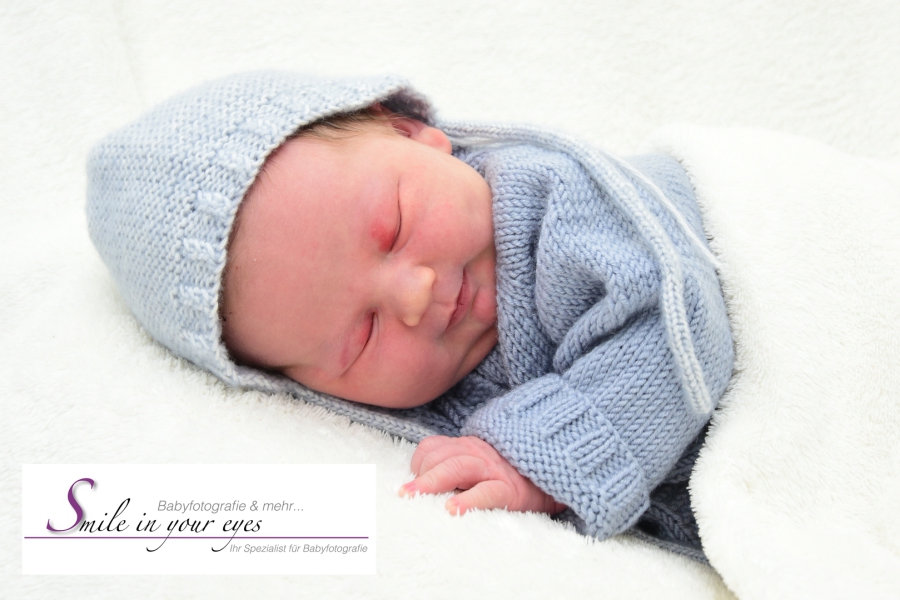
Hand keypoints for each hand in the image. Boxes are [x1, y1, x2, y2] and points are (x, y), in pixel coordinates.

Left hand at [399, 435, 566, 515]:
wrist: (557, 463)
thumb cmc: (513, 470)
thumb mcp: (482, 460)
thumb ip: (458, 465)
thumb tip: (423, 486)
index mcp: (467, 447)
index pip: (434, 447)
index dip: (420, 463)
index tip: (412, 482)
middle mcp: (477, 453)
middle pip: (441, 456)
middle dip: (420, 475)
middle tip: (404, 494)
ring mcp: (492, 469)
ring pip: (457, 467)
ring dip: (433, 483)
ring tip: (417, 498)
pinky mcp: (509, 489)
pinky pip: (485, 492)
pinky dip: (468, 501)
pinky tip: (452, 510)